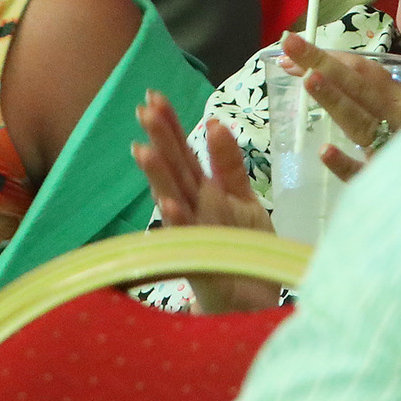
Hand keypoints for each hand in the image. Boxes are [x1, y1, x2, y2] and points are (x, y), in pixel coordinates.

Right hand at [133, 91, 282, 314]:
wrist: (259, 304)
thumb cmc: (247, 252)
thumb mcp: (244, 200)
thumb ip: (227, 165)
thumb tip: (213, 122)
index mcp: (203, 193)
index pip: (182, 153)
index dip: (170, 125)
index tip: (154, 96)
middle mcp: (193, 210)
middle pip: (174, 169)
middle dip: (160, 141)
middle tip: (144, 109)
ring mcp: (193, 236)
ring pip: (172, 199)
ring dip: (157, 177)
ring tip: (142, 149)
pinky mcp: (200, 264)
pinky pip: (187, 240)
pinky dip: (177, 223)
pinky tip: (168, 205)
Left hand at [280, 32, 400, 180]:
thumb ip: (369, 94)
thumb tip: (317, 71)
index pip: (364, 71)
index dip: (328, 56)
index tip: (293, 46)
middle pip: (359, 88)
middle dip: (323, 64)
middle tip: (290, 45)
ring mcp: (395, 152)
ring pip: (361, 124)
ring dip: (336, 101)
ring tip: (309, 79)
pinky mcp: (389, 186)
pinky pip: (364, 174)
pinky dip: (345, 163)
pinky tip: (325, 152)